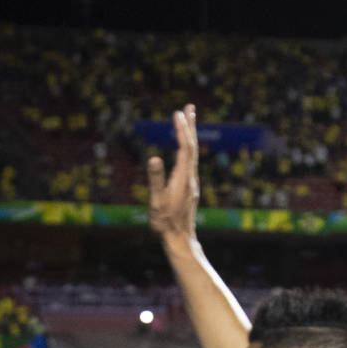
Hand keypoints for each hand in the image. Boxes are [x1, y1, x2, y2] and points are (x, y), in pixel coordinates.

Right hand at [145, 104, 201, 246]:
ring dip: (190, 135)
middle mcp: (190, 177)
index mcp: (183, 177)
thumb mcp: (157, 201)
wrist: (180, 240)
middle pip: (192, 146)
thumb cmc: (165, 223)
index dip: (182, 129)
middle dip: (190, 126)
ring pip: (192, 153)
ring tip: (188, 121)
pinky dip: (187, 148)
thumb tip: (154, 157)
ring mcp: (191, 182)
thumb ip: (156, 179)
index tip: (178, 113)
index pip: (184, 148)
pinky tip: (184, 148)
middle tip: (189, 107)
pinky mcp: (189, 188)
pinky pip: (190, 161)